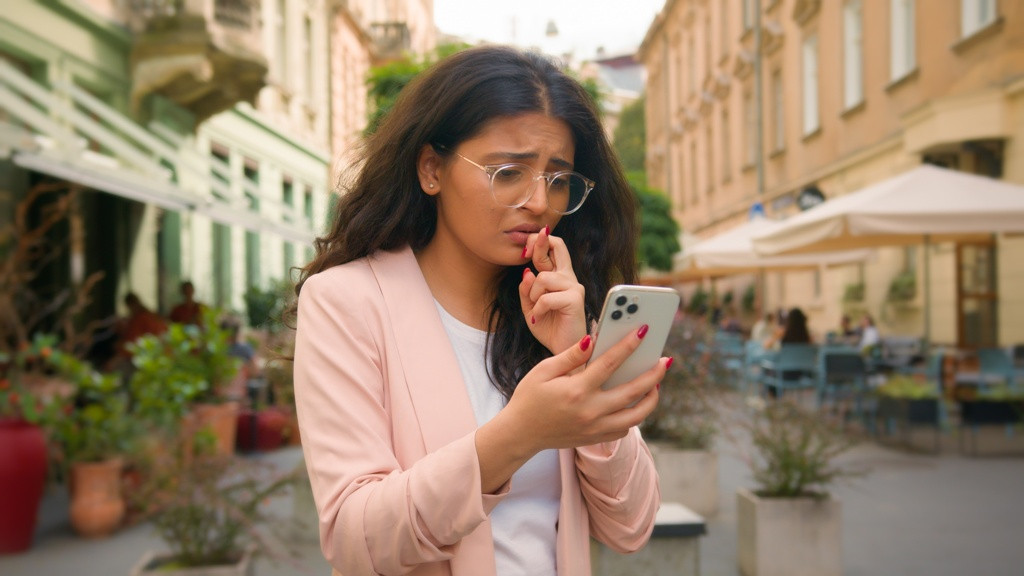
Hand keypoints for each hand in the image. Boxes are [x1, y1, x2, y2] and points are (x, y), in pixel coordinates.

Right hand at [476, 326, 669, 492]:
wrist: (521, 434)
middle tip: (666, 360)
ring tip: (657, 383)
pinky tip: (635, 402)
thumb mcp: (543, 371)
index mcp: (576, 390)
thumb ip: (570, 355)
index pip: (610, 363)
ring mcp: (595, 428)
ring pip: (636, 415)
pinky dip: (634, 415)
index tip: (643, 331)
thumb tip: (593, 338)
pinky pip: (624, 428)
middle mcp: (590, 411)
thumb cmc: (529, 398)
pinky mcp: (595, 438)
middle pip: (633, 391)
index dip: (628, 345)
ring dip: (651, 398)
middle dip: (653, 373)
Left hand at [519, 227, 586, 353]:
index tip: (524, 251)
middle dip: (539, 244)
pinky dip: (537, 309)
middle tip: (526, 254)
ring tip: (536, 310)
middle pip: (558, 245)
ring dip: (533, 295)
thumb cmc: (550, 328)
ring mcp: (574, 287)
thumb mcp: (530, 307)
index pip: (553, 248)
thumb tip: (527, 272)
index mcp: (559, 276)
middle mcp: (568, 277)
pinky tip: (539, 317)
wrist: (564, 350)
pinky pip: (546, 297)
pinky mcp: (575, 299)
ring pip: (543, 277)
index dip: (537, 242)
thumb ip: (526, 290)